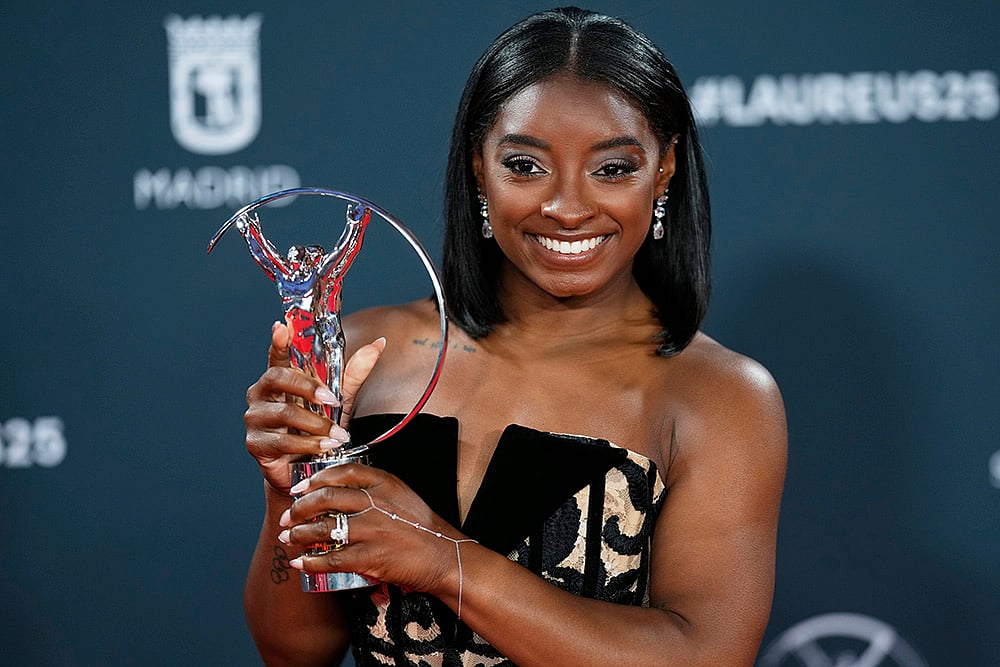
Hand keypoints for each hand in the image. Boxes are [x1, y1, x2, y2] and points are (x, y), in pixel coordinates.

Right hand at [244, 322, 385, 492]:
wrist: (307, 470)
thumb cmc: (318, 430)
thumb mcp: (339, 399)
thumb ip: (355, 372)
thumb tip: (379, 343)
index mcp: (279, 378)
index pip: (277, 355)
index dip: (278, 341)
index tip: (282, 328)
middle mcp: (261, 394)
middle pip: (279, 378)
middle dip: (309, 388)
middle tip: (332, 400)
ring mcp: (255, 418)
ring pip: (285, 413)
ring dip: (317, 424)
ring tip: (338, 435)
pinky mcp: (255, 444)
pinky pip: (282, 441)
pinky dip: (309, 444)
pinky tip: (325, 447)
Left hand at [277, 463, 461, 596]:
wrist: (446, 556)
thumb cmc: (424, 527)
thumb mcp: (403, 495)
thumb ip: (376, 489)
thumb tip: (342, 491)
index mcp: (385, 483)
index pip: (342, 472)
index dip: (316, 479)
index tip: (301, 488)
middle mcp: (377, 502)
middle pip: (327, 497)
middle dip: (300, 507)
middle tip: (289, 516)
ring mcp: (373, 529)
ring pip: (324, 527)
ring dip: (300, 534)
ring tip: (289, 539)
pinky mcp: (371, 556)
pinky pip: (332, 559)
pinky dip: (312, 562)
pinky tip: (301, 562)